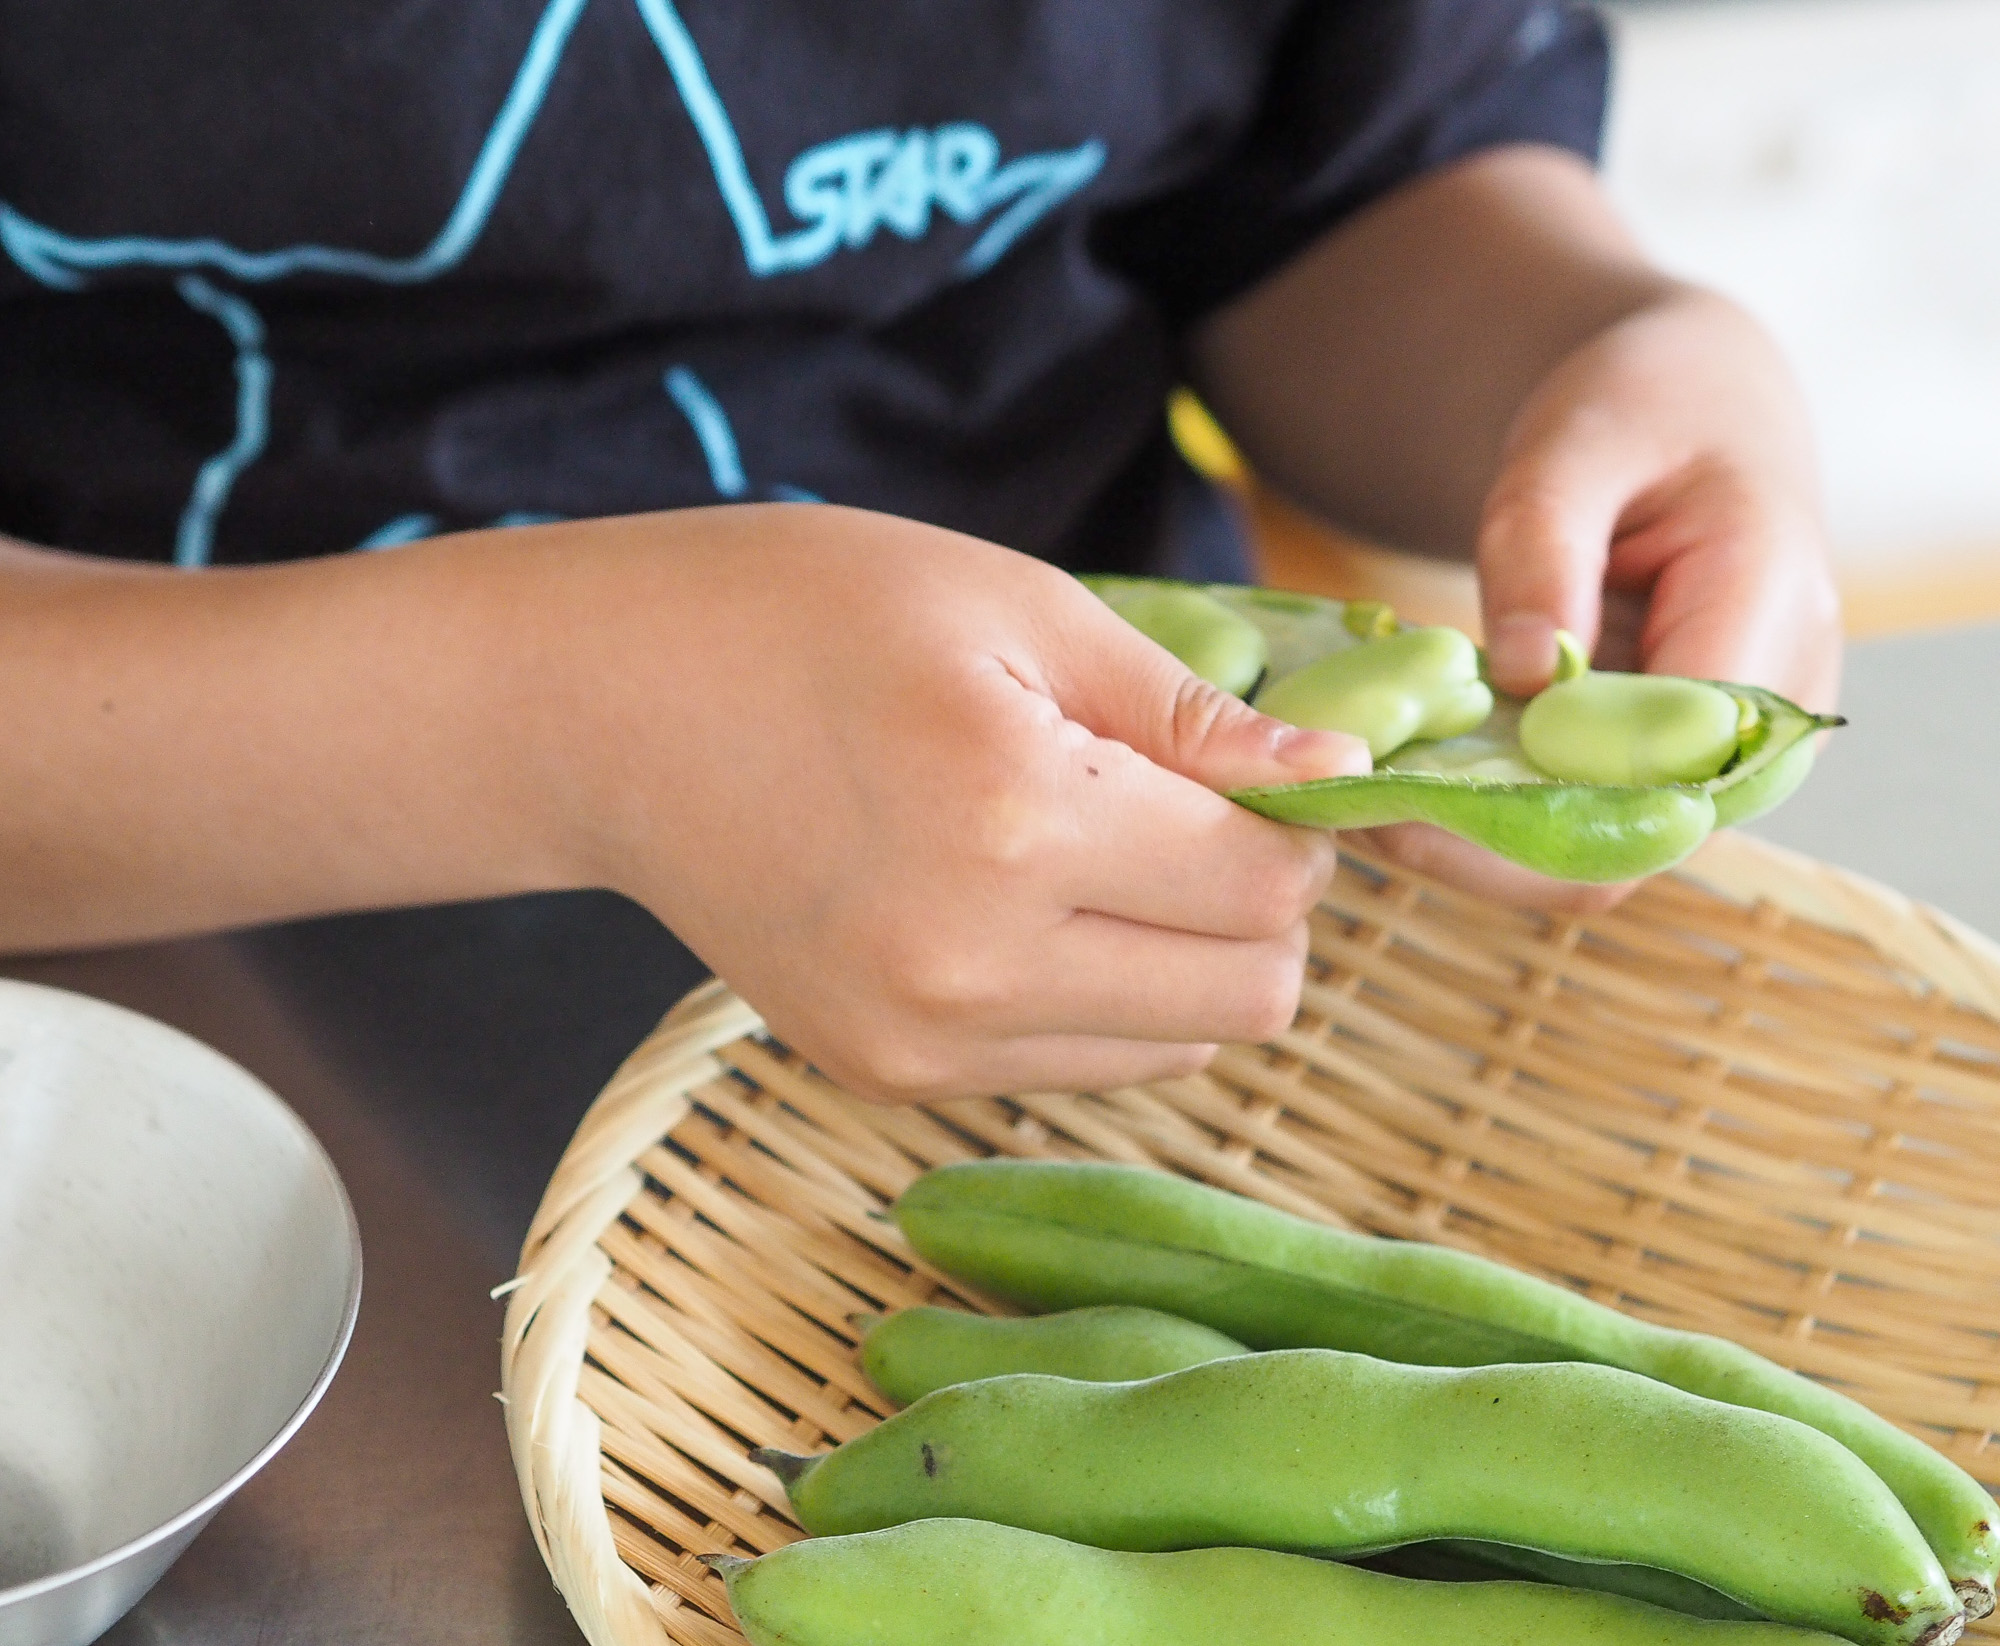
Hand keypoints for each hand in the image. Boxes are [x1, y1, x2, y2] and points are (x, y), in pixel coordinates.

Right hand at [551, 505, 1368, 1101]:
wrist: (600, 711)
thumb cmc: (806, 613)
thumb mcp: (1020, 608)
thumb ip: (1190, 715)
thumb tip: (1341, 783)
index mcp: (1013, 820)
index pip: (1266, 887)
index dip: (1299, 825)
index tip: (1260, 771)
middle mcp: (970, 964)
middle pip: (1249, 997)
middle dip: (1264, 907)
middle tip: (1197, 812)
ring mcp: (922, 1042)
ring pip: (1182, 1050)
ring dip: (1191, 961)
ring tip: (1106, 853)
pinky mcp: (887, 1077)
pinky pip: (1084, 1066)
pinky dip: (1107, 997)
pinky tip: (1036, 904)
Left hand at [1356, 285, 1841, 912]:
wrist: (1697, 412)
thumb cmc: (1643, 405)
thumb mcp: (1576, 440)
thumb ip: (1544, 548)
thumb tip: (1522, 675)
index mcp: (1772, 613)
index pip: (1664, 766)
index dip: (1535, 799)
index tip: (1401, 784)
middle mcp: (1772, 715)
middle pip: (1633, 838)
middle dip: (1486, 841)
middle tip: (1349, 803)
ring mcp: (1730, 756)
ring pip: (1604, 851)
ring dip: (1479, 840)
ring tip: (1359, 794)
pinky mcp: (1675, 771)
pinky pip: (1586, 822)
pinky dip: (1494, 813)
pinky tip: (1405, 783)